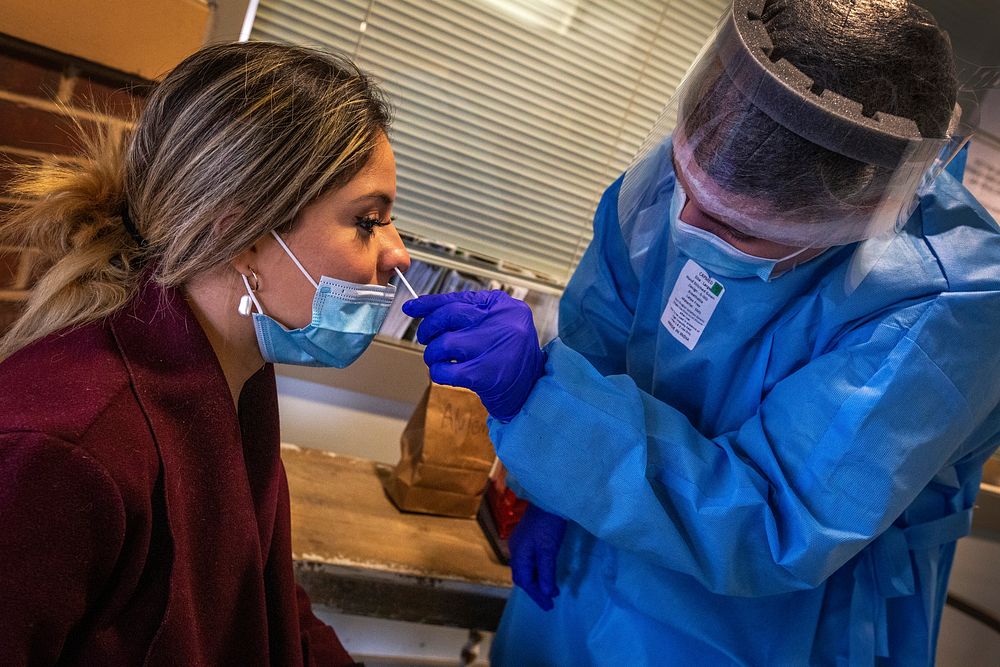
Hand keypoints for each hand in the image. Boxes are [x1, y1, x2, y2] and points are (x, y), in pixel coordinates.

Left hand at [401, 290, 544, 420]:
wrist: (531, 391)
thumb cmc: (510, 357)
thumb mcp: (500, 325)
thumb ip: (470, 314)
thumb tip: (426, 309)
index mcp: (505, 307)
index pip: (460, 298)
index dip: (431, 303)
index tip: (412, 307)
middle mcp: (502, 324)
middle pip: (449, 316)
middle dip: (429, 327)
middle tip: (426, 337)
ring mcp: (493, 349)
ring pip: (443, 343)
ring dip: (433, 354)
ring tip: (440, 359)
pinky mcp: (484, 375)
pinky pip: (445, 370)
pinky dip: (438, 372)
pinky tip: (445, 372)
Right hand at [508, 504, 567, 610]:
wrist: (548, 500)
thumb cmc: (548, 525)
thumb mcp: (549, 550)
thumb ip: (547, 572)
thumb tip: (547, 593)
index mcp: (519, 554)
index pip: (525, 581)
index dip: (537, 595)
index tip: (549, 605)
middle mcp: (516, 550)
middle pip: (522, 576)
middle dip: (534, 590)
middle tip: (548, 600)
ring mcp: (520, 543)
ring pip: (525, 568)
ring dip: (536, 580)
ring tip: (550, 589)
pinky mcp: (526, 538)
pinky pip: (529, 560)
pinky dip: (537, 570)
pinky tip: (546, 571)